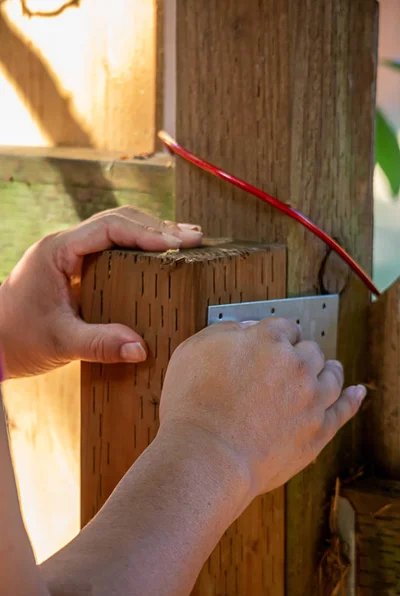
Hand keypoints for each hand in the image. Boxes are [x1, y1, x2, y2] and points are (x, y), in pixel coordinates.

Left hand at [0, 207, 202, 378]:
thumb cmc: (17, 338)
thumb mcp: (59, 342)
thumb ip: (99, 344)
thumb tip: (140, 349)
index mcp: (57, 251)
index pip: (109, 228)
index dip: (145, 233)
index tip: (176, 245)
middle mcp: (65, 244)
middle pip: (118, 220)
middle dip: (158, 227)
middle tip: (194, 239)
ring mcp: (72, 253)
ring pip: (118, 229)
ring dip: (152, 231)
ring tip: (187, 239)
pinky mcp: (78, 266)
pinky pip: (113, 246)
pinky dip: (140, 245)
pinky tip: (161, 253)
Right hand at [160, 318, 365, 498]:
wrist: (207, 455)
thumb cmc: (194, 405)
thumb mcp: (193, 350)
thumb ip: (224, 331)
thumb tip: (245, 328)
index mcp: (267, 340)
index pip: (284, 326)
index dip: (279, 334)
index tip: (276, 342)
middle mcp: (295, 364)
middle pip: (310, 349)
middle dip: (300, 353)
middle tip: (291, 363)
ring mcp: (311, 398)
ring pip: (331, 375)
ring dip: (329, 370)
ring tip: (328, 370)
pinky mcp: (318, 430)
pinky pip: (344, 409)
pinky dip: (352, 399)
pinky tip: (356, 393)